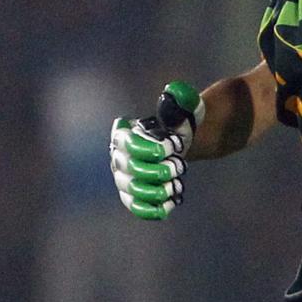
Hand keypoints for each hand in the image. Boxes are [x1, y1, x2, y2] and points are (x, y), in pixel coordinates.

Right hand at [109, 81, 203, 220]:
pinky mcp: (132, 197)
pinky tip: (169, 204)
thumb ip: (182, 98)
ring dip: (157, 190)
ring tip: (176, 184)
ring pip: (133, 190)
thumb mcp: (184, 107)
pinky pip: (136, 207)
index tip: (172, 147)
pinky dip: (151, 209)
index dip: (149, 148)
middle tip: (178, 166)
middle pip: (131, 169)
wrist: (183, 144)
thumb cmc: (181, 122)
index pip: (127, 144)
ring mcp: (123, 178)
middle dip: (157, 170)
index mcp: (124, 132)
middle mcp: (117, 156)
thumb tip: (174, 92)